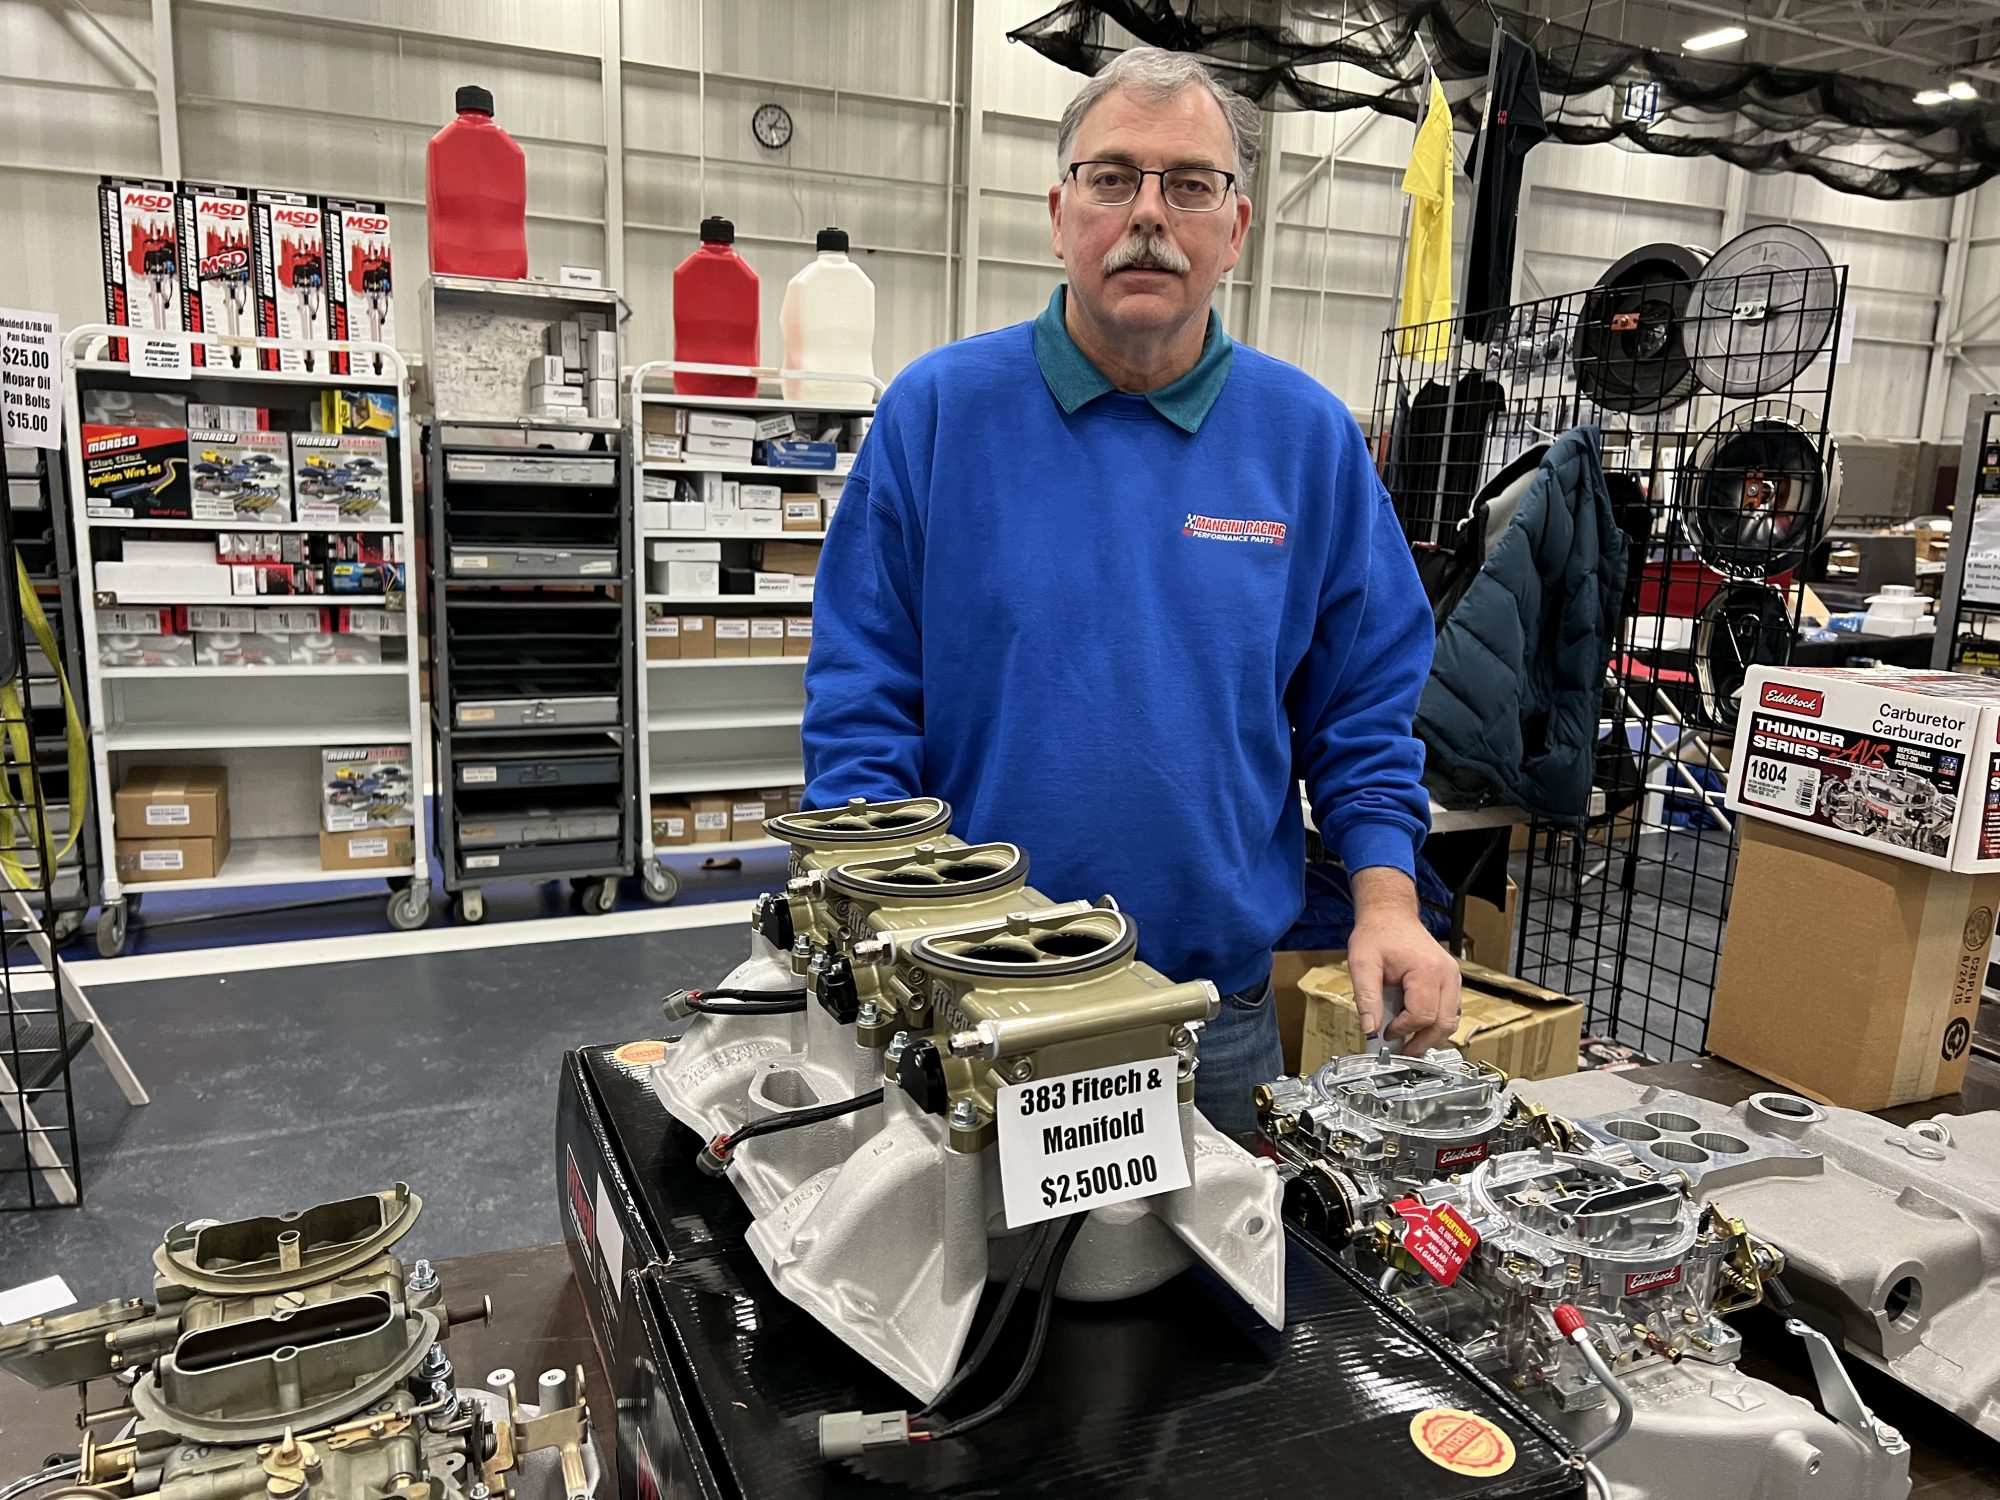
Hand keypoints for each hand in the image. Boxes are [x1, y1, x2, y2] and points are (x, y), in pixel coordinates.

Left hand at [1348, 868, 1461, 1054]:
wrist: (1390, 914)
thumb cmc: (1378, 933)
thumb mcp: (1362, 964)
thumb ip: (1366, 998)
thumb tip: (1370, 1029)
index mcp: (1427, 971)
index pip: (1422, 1016)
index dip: (1403, 1030)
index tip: (1385, 1032)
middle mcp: (1447, 974)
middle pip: (1444, 1024)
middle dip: (1423, 1042)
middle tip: (1403, 1051)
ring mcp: (1452, 976)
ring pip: (1451, 1020)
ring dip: (1432, 1035)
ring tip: (1409, 1042)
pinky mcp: (1450, 979)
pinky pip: (1450, 1009)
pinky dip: (1436, 1022)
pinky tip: (1416, 1026)